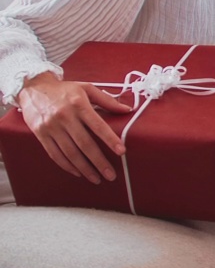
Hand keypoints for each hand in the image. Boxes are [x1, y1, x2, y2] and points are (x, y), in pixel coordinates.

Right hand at [15, 72, 130, 183]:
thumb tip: (128, 109)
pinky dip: (67, 165)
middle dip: (98, 161)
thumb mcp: (86, 88)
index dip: (110, 139)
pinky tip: (78, 172)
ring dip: (84, 168)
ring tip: (96, 178)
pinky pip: (54, 154)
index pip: (97, 125)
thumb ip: (107, 100)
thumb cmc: (64, 89)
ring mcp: (51, 127)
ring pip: (69, 152)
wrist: (32, 88)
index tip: (121, 151)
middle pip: (84, 143)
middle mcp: (64, 116)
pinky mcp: (40, 134)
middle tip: (111, 175)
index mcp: (79, 104)